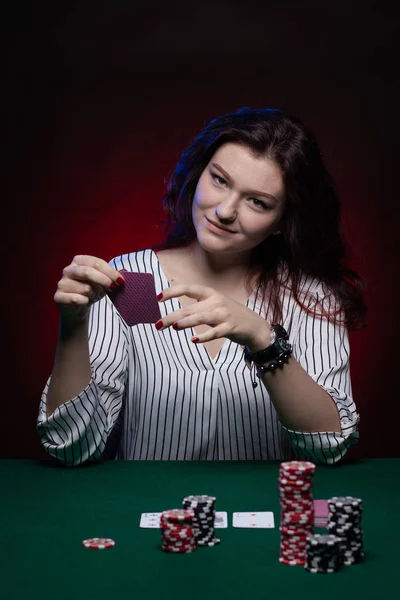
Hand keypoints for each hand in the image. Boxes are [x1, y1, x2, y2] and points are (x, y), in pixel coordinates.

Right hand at [54, 255, 124, 321]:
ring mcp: (61, 283)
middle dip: (104, 280)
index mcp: (79, 261)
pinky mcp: (58, 297)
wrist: (77, 308)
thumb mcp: (103, 281)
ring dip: (93, 294)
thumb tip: (123, 275)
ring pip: (85, 288)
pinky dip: (85, 302)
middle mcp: (68, 270)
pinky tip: (85, 302)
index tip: (121, 281)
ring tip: (92, 296)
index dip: (110, 272)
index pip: (96, 263)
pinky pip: (76, 299)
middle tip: (114, 288)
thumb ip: (111, 276)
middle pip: (88, 272)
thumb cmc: (91, 291)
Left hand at [156, 283, 270, 349]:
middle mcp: (216, 302)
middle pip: (190, 308)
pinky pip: (215, 332)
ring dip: (186, 322)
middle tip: (158, 324)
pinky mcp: (230, 328)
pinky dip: (204, 336)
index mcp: (210, 293)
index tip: (158, 298)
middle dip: (172, 316)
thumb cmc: (229, 315)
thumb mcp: (214, 305)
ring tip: (173, 327)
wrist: (254, 326)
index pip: (188, 288)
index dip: (172, 292)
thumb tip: (176, 312)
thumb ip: (197, 307)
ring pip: (201, 317)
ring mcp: (224, 314)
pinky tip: (194, 340)